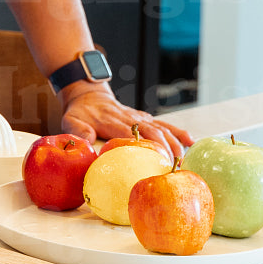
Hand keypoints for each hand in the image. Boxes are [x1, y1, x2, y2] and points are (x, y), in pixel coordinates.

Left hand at [59, 86, 192, 158]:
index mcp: (114, 121)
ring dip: (174, 143)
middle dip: (164, 149)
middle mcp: (131, 118)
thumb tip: (86, 139)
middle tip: (172, 168)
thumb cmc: (80, 112)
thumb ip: (77, 129)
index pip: (132, 134)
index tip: (153, 160)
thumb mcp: (70, 119)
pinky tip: (191, 142)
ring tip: (184, 160)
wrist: (89, 95)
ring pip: (162, 129)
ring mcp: (140, 117)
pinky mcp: (146, 118)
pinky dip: (178, 132)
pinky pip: (165, 124)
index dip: (143, 146)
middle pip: (153, 133)